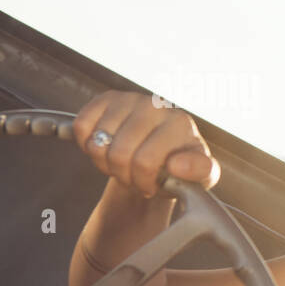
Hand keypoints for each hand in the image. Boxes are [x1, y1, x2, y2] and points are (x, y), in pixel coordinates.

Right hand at [73, 90, 219, 197]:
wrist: (161, 153)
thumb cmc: (181, 167)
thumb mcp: (201, 176)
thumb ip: (199, 172)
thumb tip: (176, 165)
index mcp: (180, 124)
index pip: (145, 161)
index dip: (142, 182)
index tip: (152, 187)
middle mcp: (156, 106)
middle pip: (119, 154)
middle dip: (123, 176)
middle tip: (134, 178)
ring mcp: (130, 99)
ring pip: (98, 143)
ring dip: (105, 163)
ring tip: (123, 165)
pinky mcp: (107, 99)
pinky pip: (82, 127)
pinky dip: (87, 146)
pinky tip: (107, 149)